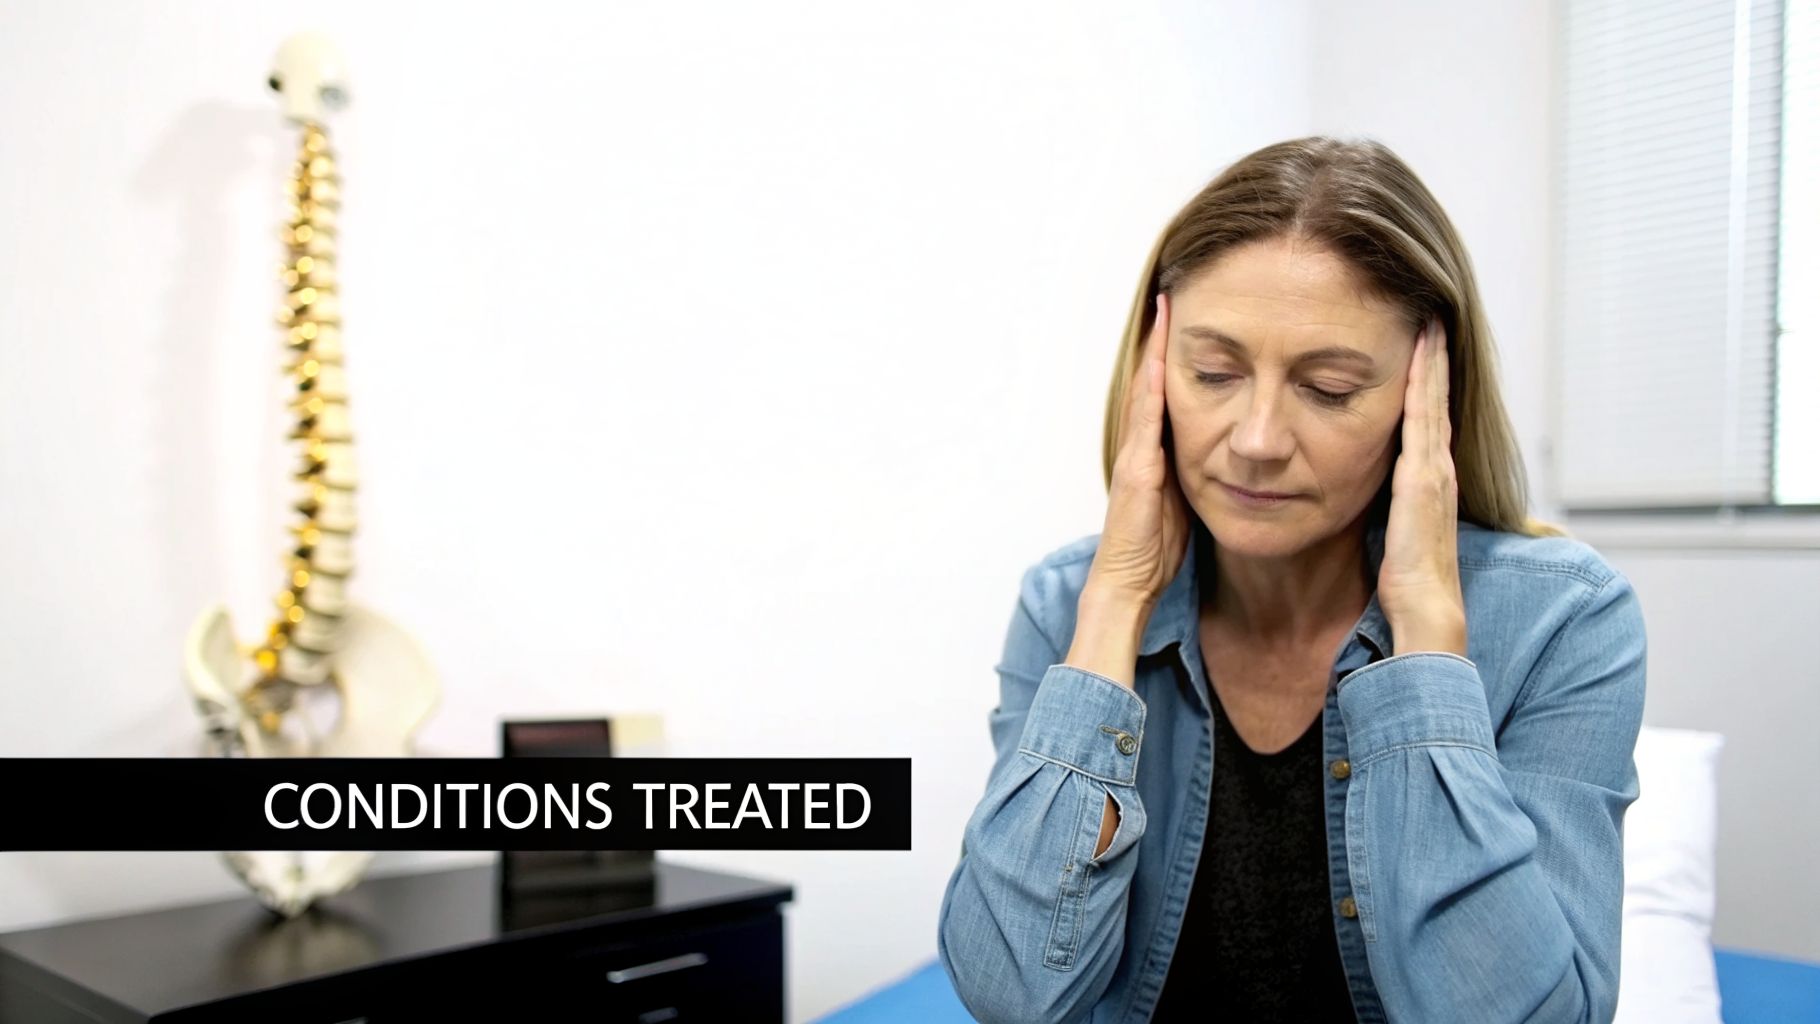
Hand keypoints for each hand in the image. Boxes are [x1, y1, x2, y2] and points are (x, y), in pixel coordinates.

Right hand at [1085, 293, 1191, 611]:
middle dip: (1159, 344)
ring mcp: (1136, 458)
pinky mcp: (1137, 472)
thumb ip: (1196, 473)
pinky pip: (1146, 422)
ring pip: (1145, 394)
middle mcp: (1141, 449)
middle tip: (1170, 300)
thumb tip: (1224, 454)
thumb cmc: (1156, 550)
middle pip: (1150, 384)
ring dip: (1153, 354)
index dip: (1169, 360)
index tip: (1181, 325)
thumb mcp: (1185, 502)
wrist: (1130, 582)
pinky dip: (1150, 390)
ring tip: (1163, 314)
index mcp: (1154, 456)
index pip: (1162, 397)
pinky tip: (1158, 362)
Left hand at [1378, 317, 1467, 656]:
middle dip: (1434, 360)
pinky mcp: (1424, 478)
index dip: (1427, 384)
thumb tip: (1366, 494)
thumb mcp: (1394, 534)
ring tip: (1429, 320)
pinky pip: (1424, 419)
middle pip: (1436, 401)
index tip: (1421, 347)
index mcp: (1428, 482)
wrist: (1426, 611)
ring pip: (1434, 402)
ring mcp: (1435, 471)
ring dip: (1432, 361)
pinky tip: (1420, 354)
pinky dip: (1426, 383)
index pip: (1427, 420)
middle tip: (1431, 316)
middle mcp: (1436, 469)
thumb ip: (1389, 510)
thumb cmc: (1407, 583)